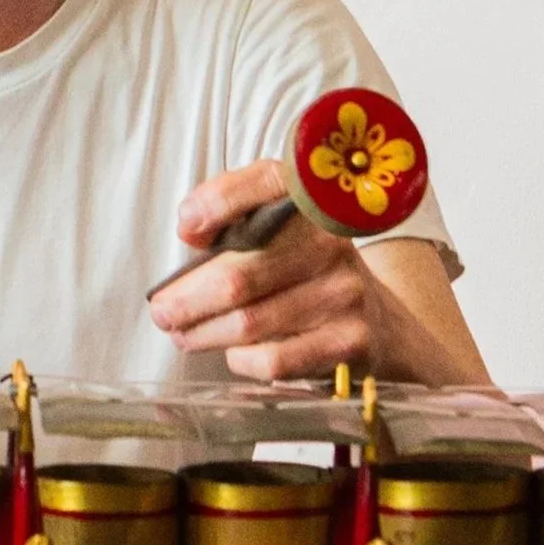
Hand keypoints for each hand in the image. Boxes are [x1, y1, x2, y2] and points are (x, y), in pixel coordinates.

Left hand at [148, 158, 395, 380]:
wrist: (380, 321)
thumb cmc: (305, 269)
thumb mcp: (278, 226)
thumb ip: (231, 211)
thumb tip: (190, 228)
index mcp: (310, 202)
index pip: (265, 184)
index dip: (218, 203)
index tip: (186, 231)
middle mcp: (330, 242)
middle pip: (238, 277)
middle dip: (186, 300)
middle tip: (163, 313)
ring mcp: (343, 292)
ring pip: (249, 323)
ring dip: (203, 333)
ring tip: (183, 335)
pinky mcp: (349, 340)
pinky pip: (274, 359)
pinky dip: (242, 360)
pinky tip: (236, 353)